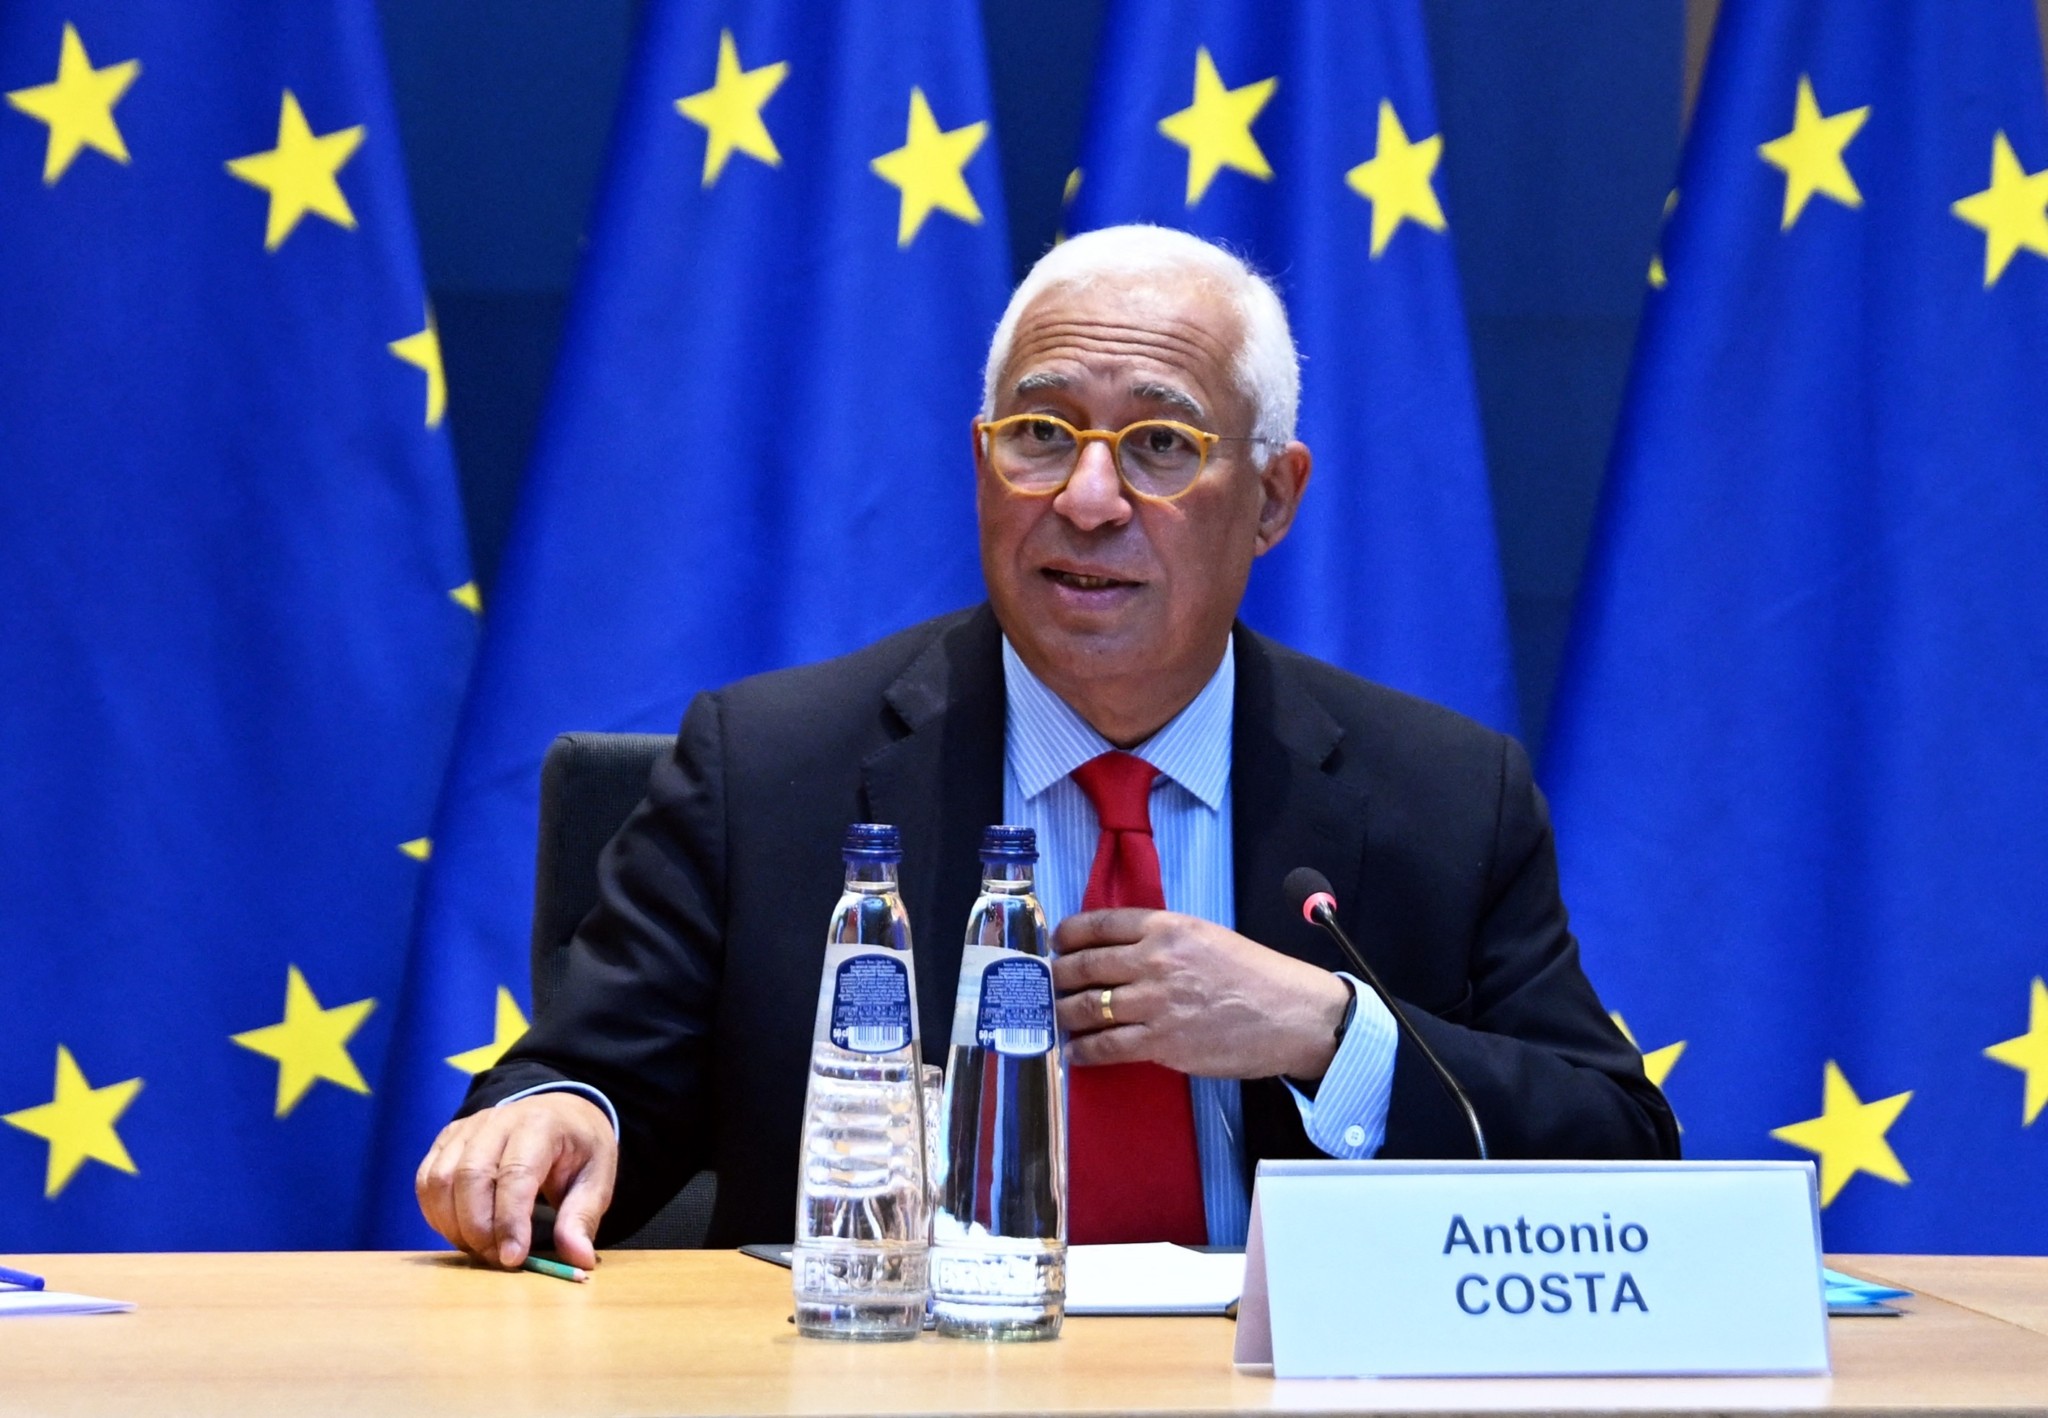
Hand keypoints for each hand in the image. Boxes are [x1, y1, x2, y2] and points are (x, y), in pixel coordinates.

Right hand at [415, 1092, 616, 1269]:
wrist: (561, 1113)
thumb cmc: (578, 1149)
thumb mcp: (597, 1179)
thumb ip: (583, 1217)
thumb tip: (579, 1259)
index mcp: (541, 1125)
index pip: (515, 1173)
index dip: (509, 1221)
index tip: (514, 1259)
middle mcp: (498, 1120)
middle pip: (470, 1176)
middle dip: (479, 1228)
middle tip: (499, 1259)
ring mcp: (467, 1128)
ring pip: (441, 1180)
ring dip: (454, 1225)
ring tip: (482, 1248)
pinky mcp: (447, 1140)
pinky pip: (427, 1181)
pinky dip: (437, 1215)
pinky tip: (462, 1232)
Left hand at [1051, 908, 1350, 1079]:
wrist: (1291, 1015)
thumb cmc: (1255, 975)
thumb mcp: (1207, 936)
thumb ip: (1163, 939)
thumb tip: (1119, 951)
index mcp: (1167, 927)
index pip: (1099, 924)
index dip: (1068, 935)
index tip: (1058, 944)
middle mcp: (1154, 960)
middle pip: (1084, 965)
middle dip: (1058, 976)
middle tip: (1052, 983)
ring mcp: (1156, 1002)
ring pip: (1088, 1007)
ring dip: (1065, 1013)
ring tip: (1060, 1018)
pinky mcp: (1162, 1042)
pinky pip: (1107, 1047)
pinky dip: (1083, 1050)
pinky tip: (1076, 1053)